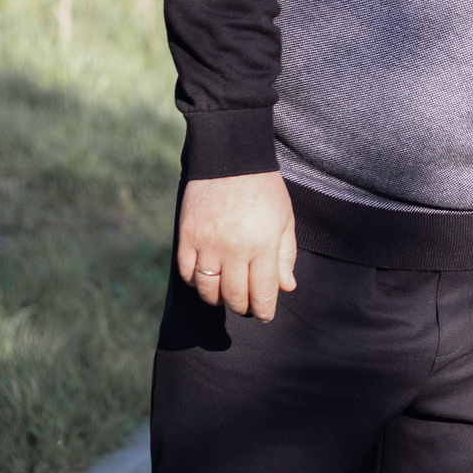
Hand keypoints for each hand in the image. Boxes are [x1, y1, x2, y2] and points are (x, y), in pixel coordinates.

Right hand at [177, 173, 298, 322]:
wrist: (230, 157)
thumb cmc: (264, 189)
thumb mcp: (284, 220)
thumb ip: (285, 255)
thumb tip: (286, 287)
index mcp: (262, 246)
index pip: (262, 293)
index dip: (263, 311)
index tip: (264, 315)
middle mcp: (234, 249)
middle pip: (233, 296)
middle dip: (242, 306)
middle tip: (245, 305)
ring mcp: (207, 243)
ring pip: (208, 289)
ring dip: (217, 299)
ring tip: (225, 295)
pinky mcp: (187, 235)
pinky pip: (187, 272)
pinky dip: (195, 282)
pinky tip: (205, 278)